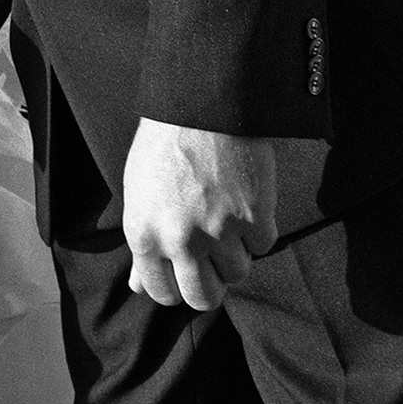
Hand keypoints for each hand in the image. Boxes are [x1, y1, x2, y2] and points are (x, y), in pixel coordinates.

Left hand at [122, 119, 275, 310]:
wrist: (202, 105)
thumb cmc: (164, 146)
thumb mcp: (139, 195)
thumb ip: (142, 245)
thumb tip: (138, 287)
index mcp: (144, 236)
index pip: (162, 294)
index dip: (175, 286)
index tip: (183, 273)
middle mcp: (180, 240)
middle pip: (204, 298)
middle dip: (209, 284)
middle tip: (211, 261)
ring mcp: (220, 231)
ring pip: (238, 274)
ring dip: (236, 254)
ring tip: (226, 221)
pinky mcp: (254, 216)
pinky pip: (263, 246)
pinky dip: (258, 230)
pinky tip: (244, 202)